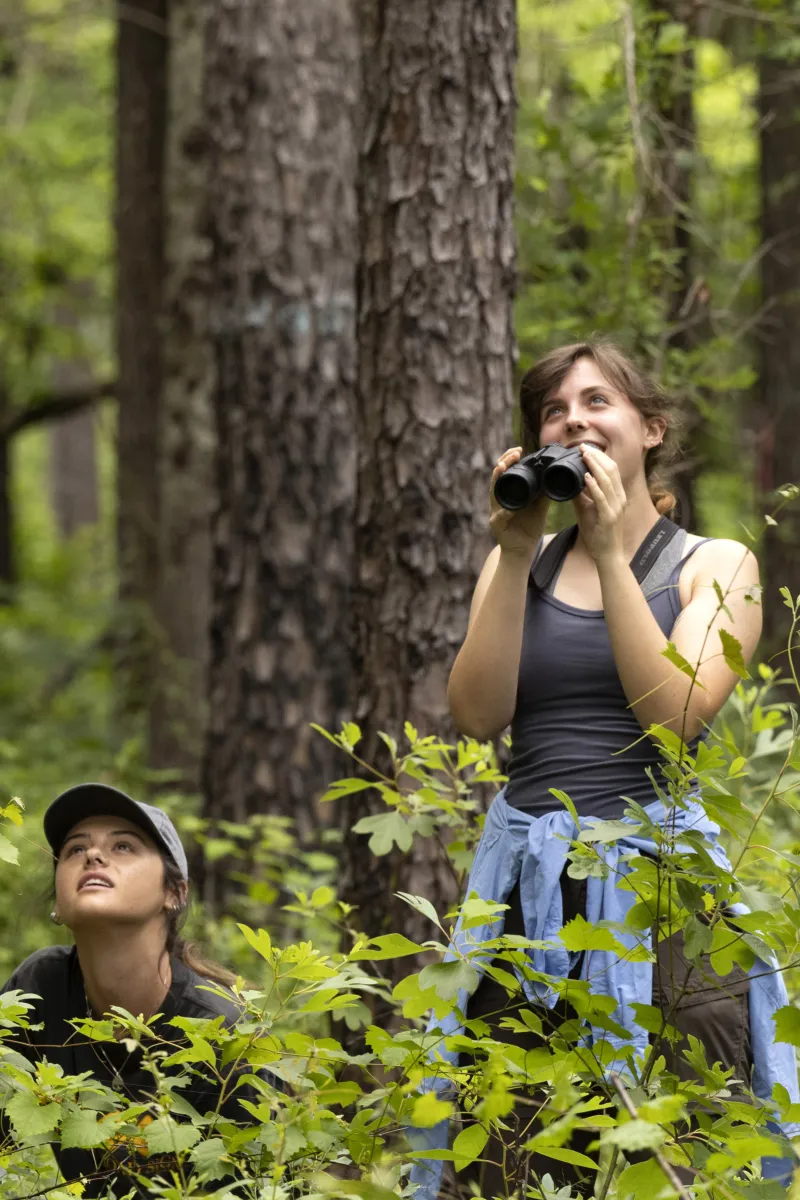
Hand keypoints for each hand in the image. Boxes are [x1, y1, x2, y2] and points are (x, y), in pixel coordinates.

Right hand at [489, 447, 549, 557]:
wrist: (523, 549)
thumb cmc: (529, 527)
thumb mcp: (540, 507)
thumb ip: (545, 494)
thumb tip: (556, 479)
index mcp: (509, 492)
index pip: (505, 471)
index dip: (509, 458)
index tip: (519, 449)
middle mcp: (499, 499)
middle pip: (497, 476)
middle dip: (503, 461)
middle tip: (514, 453)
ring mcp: (495, 510)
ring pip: (494, 492)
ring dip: (498, 478)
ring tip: (502, 468)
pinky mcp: (496, 524)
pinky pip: (499, 517)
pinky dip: (504, 513)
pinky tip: (509, 510)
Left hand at [572, 444, 626, 561]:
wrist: (608, 554)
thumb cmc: (599, 533)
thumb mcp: (588, 510)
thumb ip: (582, 496)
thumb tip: (571, 482)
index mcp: (617, 495)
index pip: (612, 470)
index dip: (600, 457)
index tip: (586, 449)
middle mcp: (620, 498)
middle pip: (611, 470)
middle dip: (597, 457)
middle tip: (583, 447)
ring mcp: (616, 507)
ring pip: (608, 481)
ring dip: (595, 466)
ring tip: (584, 456)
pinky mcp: (610, 517)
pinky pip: (602, 498)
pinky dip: (594, 486)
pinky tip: (586, 477)